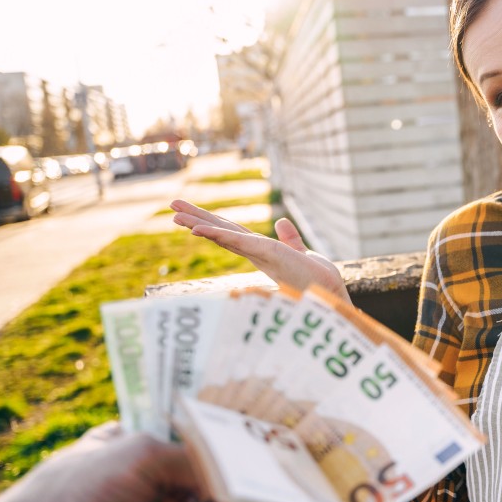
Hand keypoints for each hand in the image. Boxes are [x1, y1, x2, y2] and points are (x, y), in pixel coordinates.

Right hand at [170, 200, 349, 301]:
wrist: (329, 293)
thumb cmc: (316, 279)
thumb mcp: (301, 254)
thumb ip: (290, 239)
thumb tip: (281, 221)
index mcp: (261, 251)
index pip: (232, 233)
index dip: (212, 223)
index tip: (190, 215)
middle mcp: (255, 253)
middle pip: (221, 232)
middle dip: (197, 220)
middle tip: (172, 208)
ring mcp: (259, 254)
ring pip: (223, 236)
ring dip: (199, 224)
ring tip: (175, 215)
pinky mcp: (267, 254)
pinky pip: (238, 241)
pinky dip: (218, 235)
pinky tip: (198, 228)